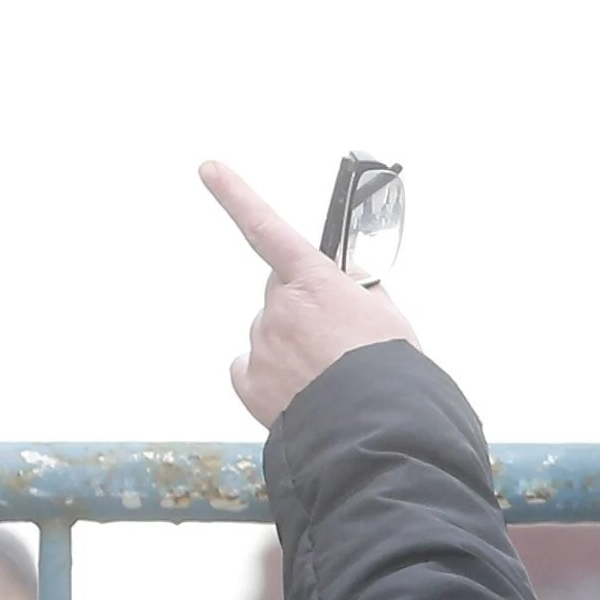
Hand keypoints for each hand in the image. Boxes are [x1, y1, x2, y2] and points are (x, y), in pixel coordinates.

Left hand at [203, 161, 419, 428]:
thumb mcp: (389, 317)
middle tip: (339, 340)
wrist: (375, 430)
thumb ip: (358, 287)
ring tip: (330, 377)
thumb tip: (342, 279)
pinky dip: (271, 375)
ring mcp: (260, 344)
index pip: (268, 229)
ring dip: (295, 348)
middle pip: (282, 295)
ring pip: (271, 334)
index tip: (208, 169)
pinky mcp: (248, 380)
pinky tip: (301, 390)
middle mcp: (280, 308)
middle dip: (303, 309)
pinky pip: (251, 367)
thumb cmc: (390, 372)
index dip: (235, 195)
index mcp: (316, 284)